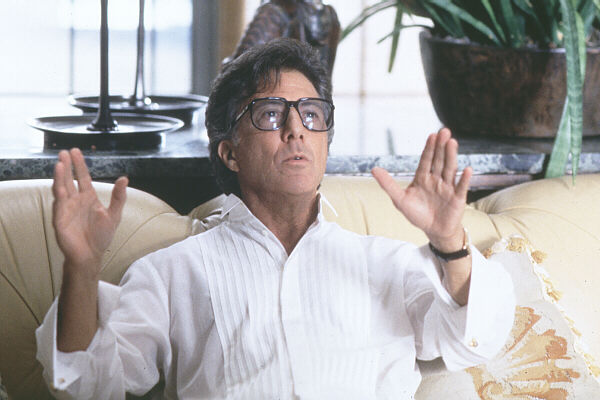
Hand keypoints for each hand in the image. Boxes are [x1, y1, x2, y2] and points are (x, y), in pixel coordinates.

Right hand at [52, 148, 127, 276]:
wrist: (91, 255)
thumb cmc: (101, 236)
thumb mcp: (114, 214)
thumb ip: (119, 197)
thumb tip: (124, 178)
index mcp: (88, 198)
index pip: (83, 177)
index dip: (80, 165)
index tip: (76, 151)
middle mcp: (76, 200)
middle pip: (70, 179)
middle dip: (67, 165)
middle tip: (65, 151)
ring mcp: (66, 208)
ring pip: (62, 187)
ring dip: (60, 175)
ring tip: (60, 162)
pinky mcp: (60, 218)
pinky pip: (59, 203)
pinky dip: (59, 192)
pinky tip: (59, 183)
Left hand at [372, 128, 471, 251]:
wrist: (434, 231)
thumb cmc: (417, 214)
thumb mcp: (400, 200)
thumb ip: (388, 184)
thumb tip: (374, 169)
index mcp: (423, 178)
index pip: (426, 160)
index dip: (429, 148)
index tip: (432, 135)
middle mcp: (436, 179)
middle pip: (439, 161)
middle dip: (441, 146)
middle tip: (444, 131)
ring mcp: (448, 188)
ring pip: (450, 169)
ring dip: (451, 156)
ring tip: (452, 142)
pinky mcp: (458, 198)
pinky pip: (461, 187)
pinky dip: (464, 179)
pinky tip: (467, 169)